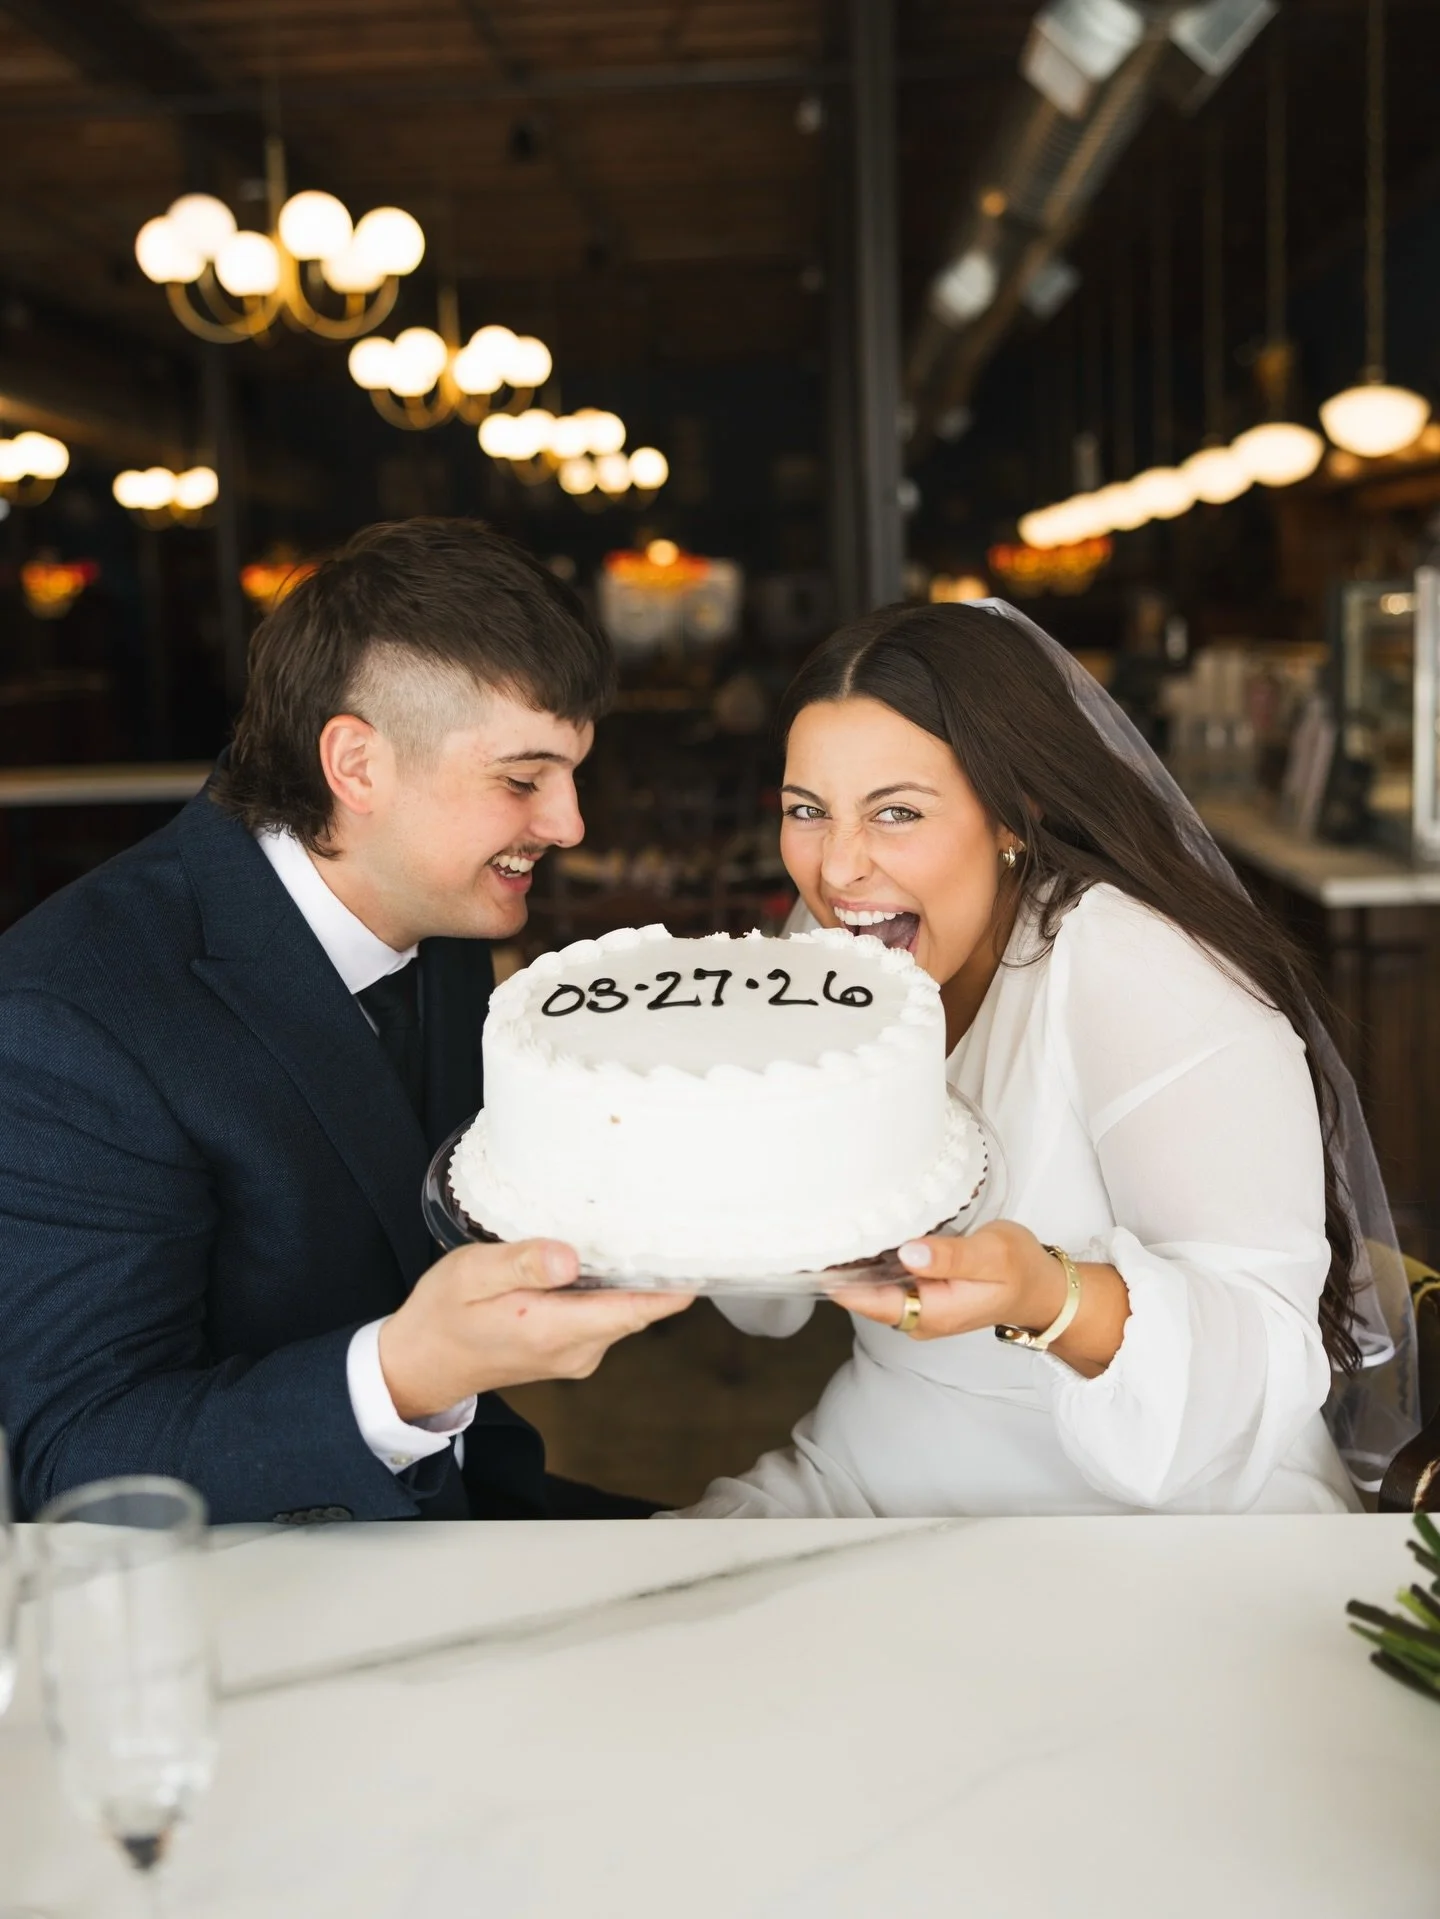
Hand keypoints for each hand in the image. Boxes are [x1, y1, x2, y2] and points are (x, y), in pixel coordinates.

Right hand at [379, 1239, 692, 1420]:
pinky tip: (606, 1258)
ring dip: (634, 1278)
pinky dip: (613, 1289)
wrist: (421, 1363)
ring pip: (623, 1311)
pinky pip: (605, 1316)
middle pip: (637, 1308)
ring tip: (647, 1228)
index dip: (676, 1286)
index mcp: (556, 1330)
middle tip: (681, 1220)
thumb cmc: (442, 1314)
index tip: (709, 1257)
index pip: (636, 1309)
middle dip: (659, 1270)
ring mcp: (576, 1355)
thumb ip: (521, 1265)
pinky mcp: (569, 1351)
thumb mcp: (471, 1275)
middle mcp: (577, 1350)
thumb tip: (570, 1258)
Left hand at [833, 1221, 1067, 1342]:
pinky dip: (871, 1260)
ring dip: (853, 1262)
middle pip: (864, 1295)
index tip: (812, 1256)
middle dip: (840, 1267)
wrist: (1041, 1288)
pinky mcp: (920, 1294)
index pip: (871, 1301)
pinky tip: (860, 1234)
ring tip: (829, 1225)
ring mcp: (918, 1307)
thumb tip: (909, 1254)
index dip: (839, 1281)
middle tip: (816, 1227)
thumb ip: (950, 1257)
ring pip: (872, 1287)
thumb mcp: (991, 1256)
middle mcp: (919, 1316)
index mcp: (934, 1312)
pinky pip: (885, 1280)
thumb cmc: (1020, 1270)